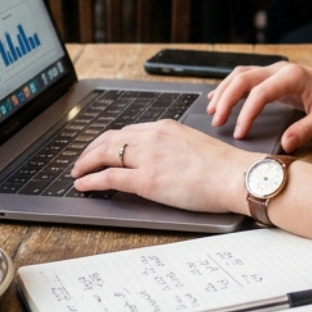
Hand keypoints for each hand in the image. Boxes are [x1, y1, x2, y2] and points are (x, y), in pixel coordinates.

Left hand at [71, 119, 253, 213]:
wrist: (234, 176)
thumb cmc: (223, 166)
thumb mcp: (193, 144)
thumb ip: (172, 147)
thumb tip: (161, 159)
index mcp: (165, 127)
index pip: (127, 132)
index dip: (108, 141)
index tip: (100, 149)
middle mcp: (153, 137)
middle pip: (110, 139)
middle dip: (91, 150)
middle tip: (81, 161)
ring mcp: (148, 158)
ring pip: (105, 155)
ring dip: (86, 163)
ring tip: (76, 173)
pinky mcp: (147, 180)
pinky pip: (109, 178)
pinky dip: (91, 180)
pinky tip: (83, 185)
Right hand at [207, 61, 311, 152]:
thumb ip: (305, 131)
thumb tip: (285, 145)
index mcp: (293, 77)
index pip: (260, 92)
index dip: (246, 113)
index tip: (239, 133)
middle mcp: (281, 70)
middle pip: (244, 78)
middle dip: (226, 99)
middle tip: (216, 122)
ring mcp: (276, 71)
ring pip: (242, 75)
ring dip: (225, 91)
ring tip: (212, 111)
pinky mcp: (275, 77)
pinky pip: (247, 78)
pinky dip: (231, 87)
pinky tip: (219, 98)